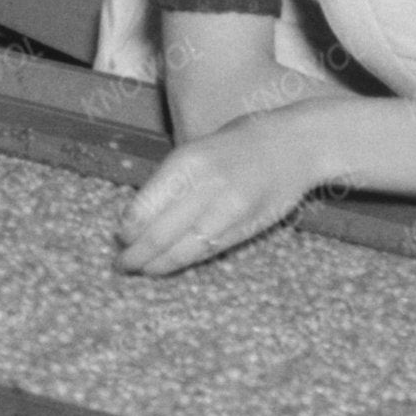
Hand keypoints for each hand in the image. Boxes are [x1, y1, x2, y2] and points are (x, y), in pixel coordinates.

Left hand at [115, 107, 333, 275]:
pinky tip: (169, 265)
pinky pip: (207, 251)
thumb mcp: (197, 150)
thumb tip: (136, 218)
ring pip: (183, 248)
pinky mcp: (245, 227)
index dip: (128, 230)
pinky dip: (184, 261)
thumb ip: (170, 181)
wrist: (295, 145)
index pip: (145, 207)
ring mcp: (228, 209)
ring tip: (141, 270)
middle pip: (159, 233)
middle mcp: (206, 185)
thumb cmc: (238, 145)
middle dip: (136, 254)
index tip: (120, 238)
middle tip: (122, 264)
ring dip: (157, 264)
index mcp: (187, 161)